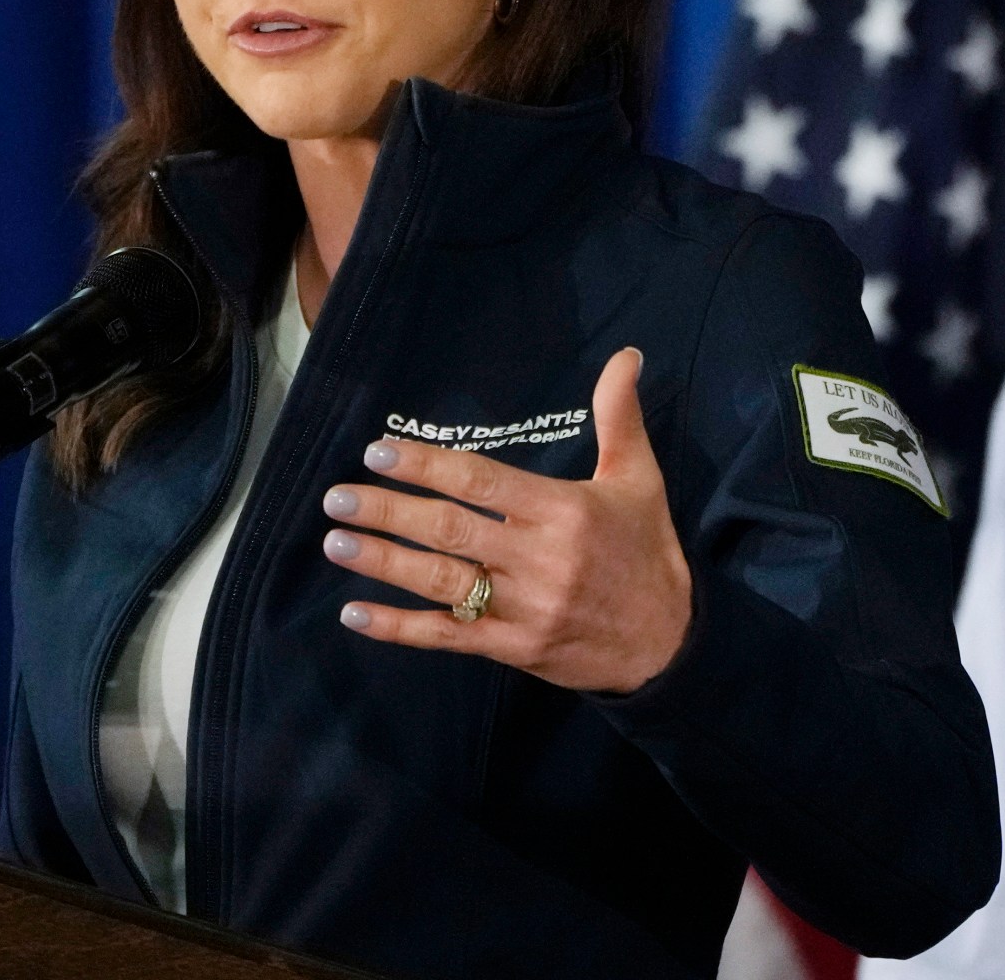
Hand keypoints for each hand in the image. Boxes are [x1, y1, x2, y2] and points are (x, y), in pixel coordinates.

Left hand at [317, 347, 693, 693]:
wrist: (669, 641)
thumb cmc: (647, 551)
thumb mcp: (640, 479)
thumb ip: (619, 417)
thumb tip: (626, 356)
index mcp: (564, 511)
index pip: (482, 482)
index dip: (427, 465)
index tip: (379, 451)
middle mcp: (540, 558)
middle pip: (451, 530)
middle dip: (389, 511)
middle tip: (338, 497)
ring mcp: (525, 608)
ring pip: (441, 582)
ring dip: (383, 562)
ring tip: (335, 542)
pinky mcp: (514, 649)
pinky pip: (447, 636)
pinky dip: (398, 628)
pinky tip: (354, 614)